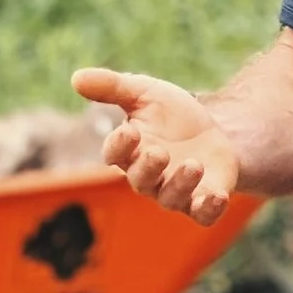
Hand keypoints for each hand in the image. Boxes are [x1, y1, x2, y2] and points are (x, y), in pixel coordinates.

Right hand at [72, 67, 242, 224]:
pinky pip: (202, 215)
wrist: (217, 131)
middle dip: (148, 168)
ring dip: (180, 184)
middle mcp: (149, 177)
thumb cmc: (172, 114)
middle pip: (141, 181)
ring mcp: (176, 192)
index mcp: (130, 151)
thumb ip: (112, 87)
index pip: (115, 154)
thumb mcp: (145, 92)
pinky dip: (208, 209)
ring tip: (193, 165)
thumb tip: (76, 77)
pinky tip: (216, 196)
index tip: (129, 131)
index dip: (119, 145)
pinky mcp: (203, 202)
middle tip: (159, 152)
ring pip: (170, 198)